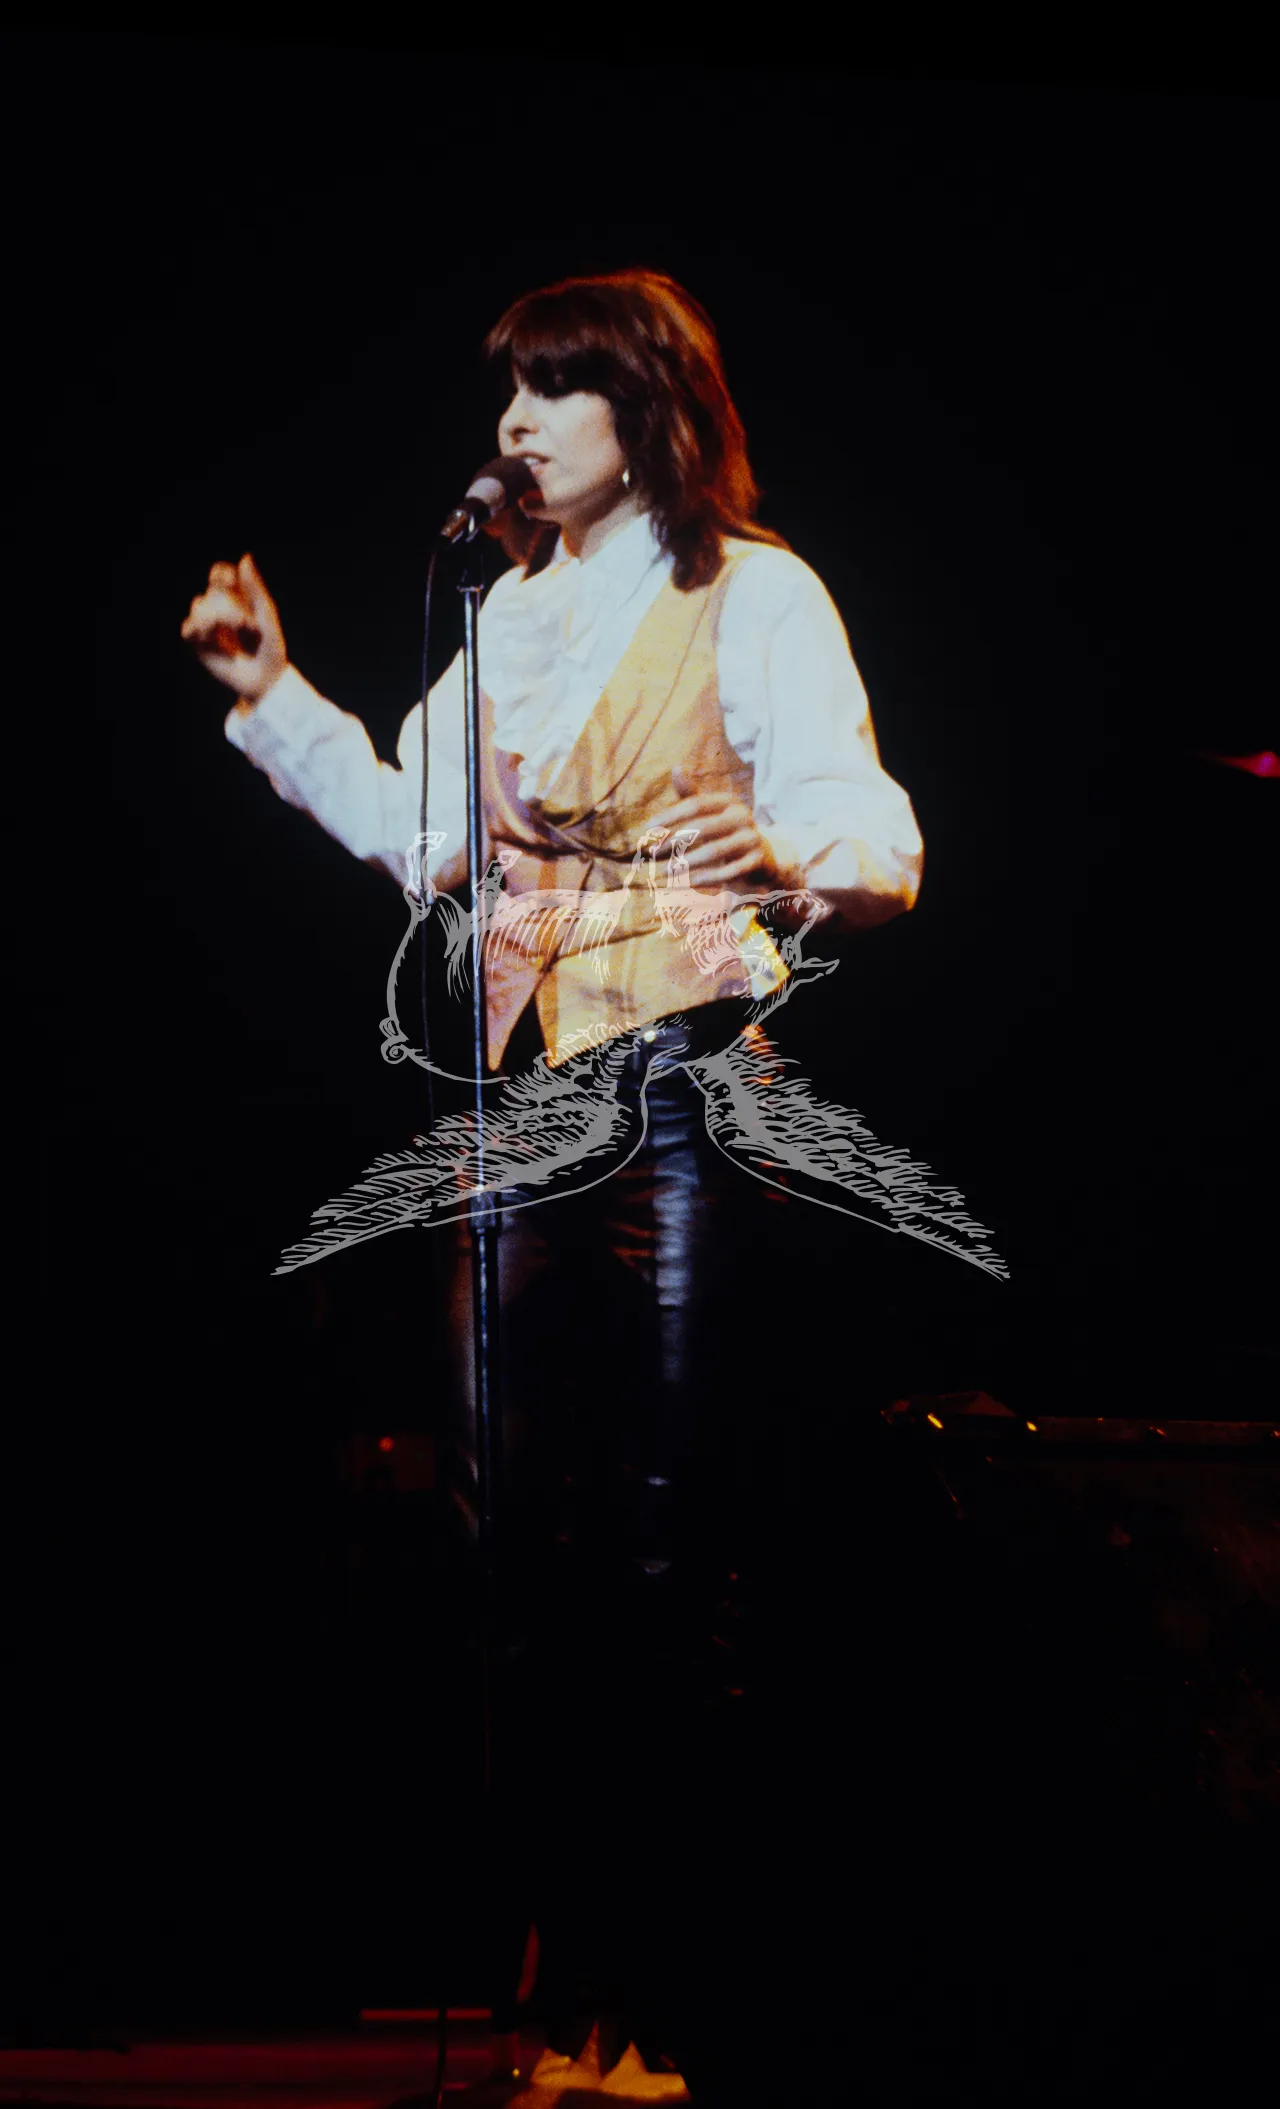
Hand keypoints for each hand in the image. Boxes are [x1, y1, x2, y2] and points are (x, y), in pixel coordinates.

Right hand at [180, 552, 286, 701]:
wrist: (266, 680)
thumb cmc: (271, 649)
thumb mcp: (267, 616)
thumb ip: (256, 589)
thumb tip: (244, 557)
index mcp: (235, 599)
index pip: (219, 575)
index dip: (221, 574)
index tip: (231, 581)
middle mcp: (218, 610)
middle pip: (213, 591)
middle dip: (231, 604)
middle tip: (249, 624)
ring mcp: (207, 627)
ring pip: (199, 605)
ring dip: (220, 616)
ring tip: (238, 631)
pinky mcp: (199, 645)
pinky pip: (188, 628)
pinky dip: (200, 627)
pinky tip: (212, 634)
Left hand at [648, 769, 777, 889]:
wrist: (762, 854)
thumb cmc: (726, 830)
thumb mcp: (711, 811)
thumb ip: (691, 794)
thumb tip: (676, 767)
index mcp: (728, 801)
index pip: (695, 804)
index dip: (671, 815)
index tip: (648, 828)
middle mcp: (742, 815)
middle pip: (703, 827)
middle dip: (675, 840)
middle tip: (653, 853)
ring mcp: (752, 837)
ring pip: (715, 850)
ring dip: (688, 862)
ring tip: (667, 871)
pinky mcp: (758, 859)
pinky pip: (730, 870)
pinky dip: (708, 877)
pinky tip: (690, 882)